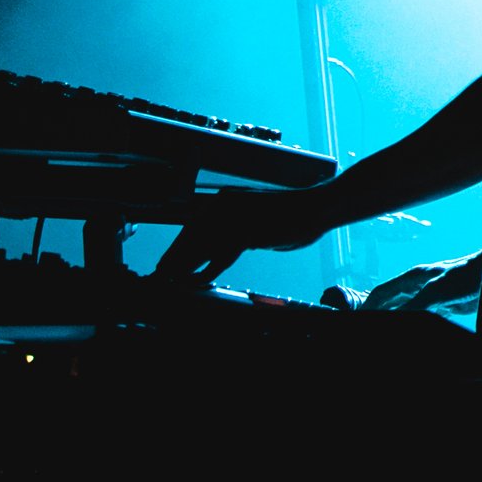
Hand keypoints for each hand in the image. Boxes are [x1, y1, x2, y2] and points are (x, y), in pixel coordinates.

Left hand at [155, 188, 340, 285]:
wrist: (321, 206)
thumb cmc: (295, 216)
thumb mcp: (258, 224)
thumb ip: (237, 234)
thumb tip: (217, 252)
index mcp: (227, 199)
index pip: (194, 225)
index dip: (179, 247)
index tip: (166, 263)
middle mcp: (227, 204)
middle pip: (192, 235)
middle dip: (175, 258)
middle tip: (160, 276)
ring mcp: (238, 215)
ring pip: (201, 244)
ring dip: (183, 266)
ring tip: (171, 281)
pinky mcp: (249, 229)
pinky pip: (220, 253)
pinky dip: (206, 269)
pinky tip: (198, 280)